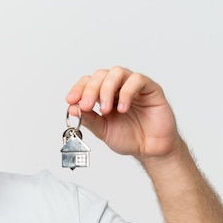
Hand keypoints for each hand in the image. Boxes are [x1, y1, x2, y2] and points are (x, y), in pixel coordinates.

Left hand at [66, 67, 180, 160]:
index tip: (71, 100)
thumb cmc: (130, 138)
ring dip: (107, 89)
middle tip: (87, 106)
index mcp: (105, 95)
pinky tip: (122, 108)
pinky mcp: (151, 88)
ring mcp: (134, 86)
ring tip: (106, 109)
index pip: (89, 82)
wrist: (151, 150)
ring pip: (117, 72)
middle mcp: (119, 88)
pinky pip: (137, 80)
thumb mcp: (103, 131)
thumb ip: (89, 119)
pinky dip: (126, 92)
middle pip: (101, 75)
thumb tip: (72, 108)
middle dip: (90, 90)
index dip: (79, 89)